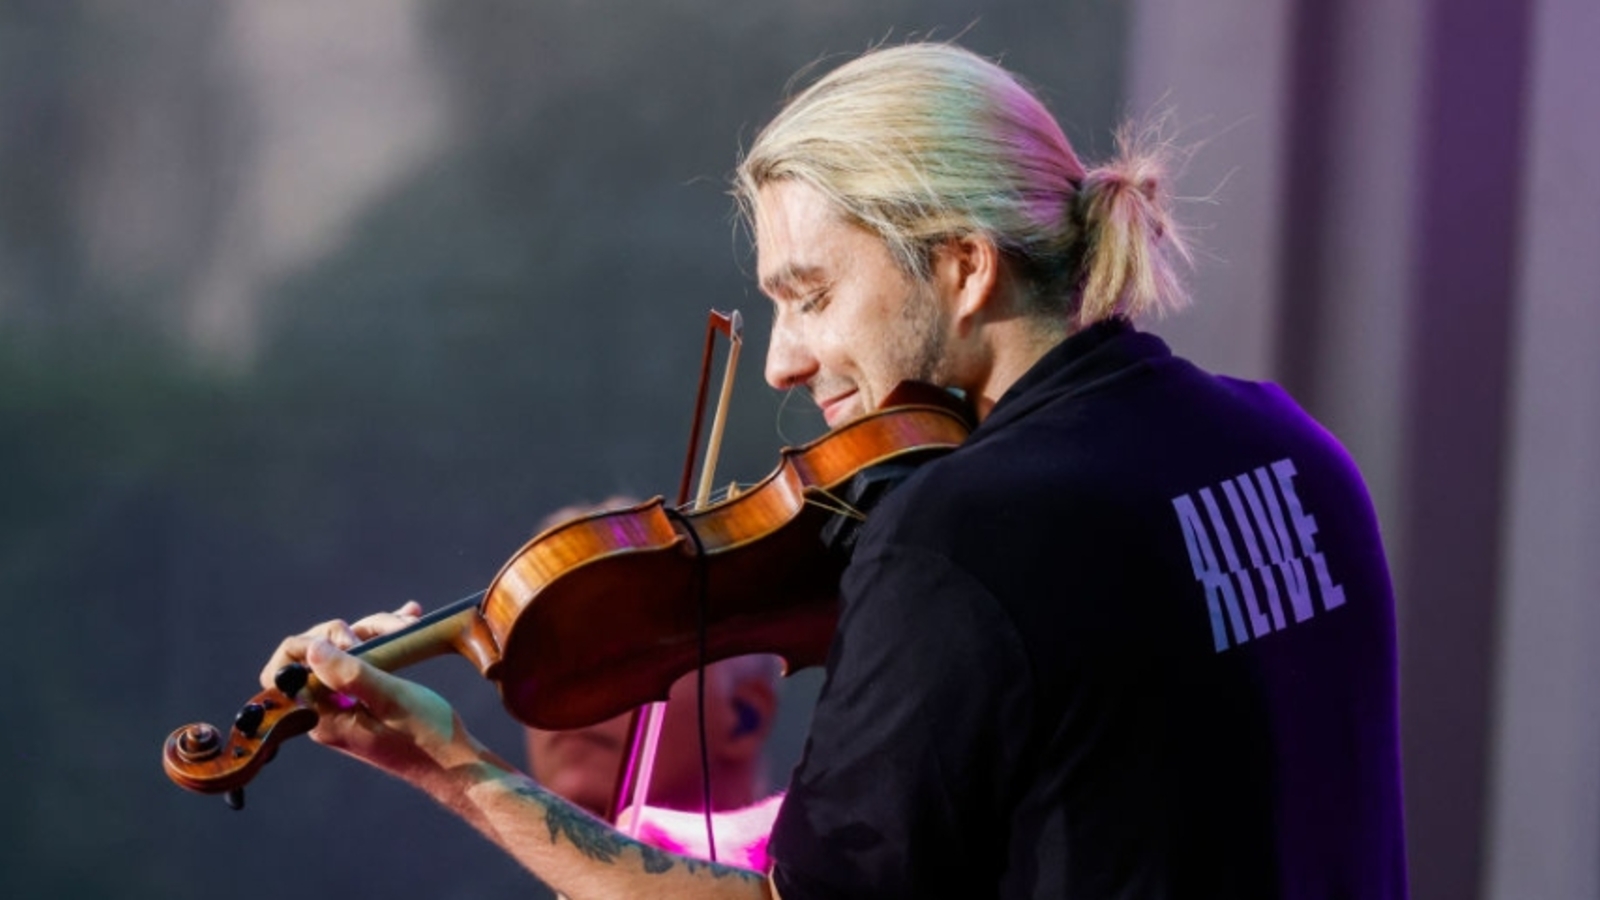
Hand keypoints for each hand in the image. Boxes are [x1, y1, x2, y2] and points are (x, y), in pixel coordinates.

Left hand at [258, 602, 485, 786]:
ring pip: (344, 654)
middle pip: (314, 657)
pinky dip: (383, 641)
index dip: (306, 646)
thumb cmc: (427, 736)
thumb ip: (350, 674)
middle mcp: (328, 712)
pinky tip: (407, 623)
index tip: (349, 642)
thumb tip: (311, 649)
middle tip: (387, 631)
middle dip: (348, 633)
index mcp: (324, 718)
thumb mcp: (390, 698)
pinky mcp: (367, 702)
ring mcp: (347, 706)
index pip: (284, 674)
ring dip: (374, 631)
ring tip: (408, 621)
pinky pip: (364, 664)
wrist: (456, 766)